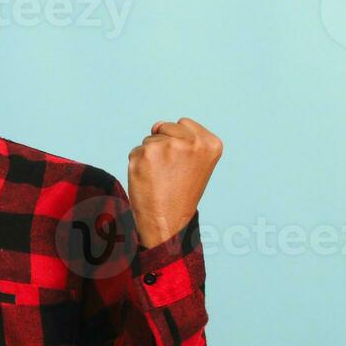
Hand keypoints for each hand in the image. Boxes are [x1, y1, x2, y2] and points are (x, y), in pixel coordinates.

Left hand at [127, 117, 222, 248]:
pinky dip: (138, 163)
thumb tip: (157, 125)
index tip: (183, 163)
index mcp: (210, 143)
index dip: (179, 142)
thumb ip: (186, 139)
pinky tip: (148, 179)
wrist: (168, 221)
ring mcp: (167, 146)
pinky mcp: (145, 154)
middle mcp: (190, 142)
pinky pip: (136, 150)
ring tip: (160, 176)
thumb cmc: (181, 193)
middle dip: (164, 144)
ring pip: (150, 139)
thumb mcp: (198, 163)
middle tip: (170, 171)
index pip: (184, 123)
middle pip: (165, 126)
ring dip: (151, 155)